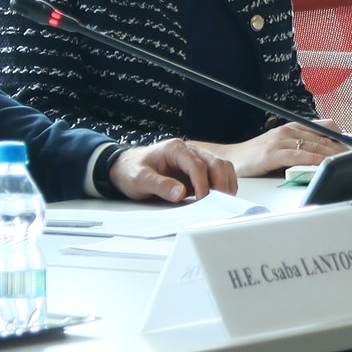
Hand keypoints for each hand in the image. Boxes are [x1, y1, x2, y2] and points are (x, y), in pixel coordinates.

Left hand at [108, 138, 235, 202]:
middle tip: (220, 203)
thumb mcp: (139, 179)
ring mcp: (195, 158)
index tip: (203, 199)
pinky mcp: (197, 169)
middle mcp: (188, 150)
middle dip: (220, 183)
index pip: (197, 164)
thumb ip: (159, 185)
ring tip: (223, 201)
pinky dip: (223, 184)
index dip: (202, 183)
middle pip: (215, 163)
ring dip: (226, 183)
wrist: (125, 167)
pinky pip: (217, 173)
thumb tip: (180, 193)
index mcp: (174, 149)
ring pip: (221, 166)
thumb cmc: (130, 170)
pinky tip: (220, 197)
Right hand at [198, 120, 345, 178]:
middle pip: (325, 138)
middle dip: (345, 149)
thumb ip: (303, 146)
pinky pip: (300, 156)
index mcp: (293, 127)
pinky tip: (325, 165)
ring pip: (315, 146)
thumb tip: (329, 154)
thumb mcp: (282, 145)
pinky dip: (315, 160)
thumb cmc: (256, 155)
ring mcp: (280, 141)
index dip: (346, 137)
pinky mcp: (273, 153)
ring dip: (335, 156)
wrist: (231, 158)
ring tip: (350, 163)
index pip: (327, 127)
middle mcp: (289, 130)